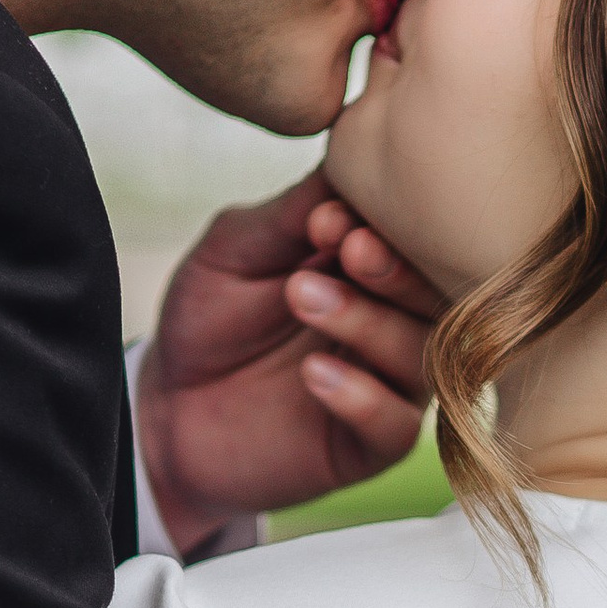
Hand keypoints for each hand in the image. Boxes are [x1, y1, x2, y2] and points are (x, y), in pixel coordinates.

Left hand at [135, 171, 440, 557]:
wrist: (169, 410)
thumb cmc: (209, 320)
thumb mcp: (236, 251)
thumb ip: (290, 215)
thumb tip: (348, 162)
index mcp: (375, 269)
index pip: (412, 239)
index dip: (385, 225)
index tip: (328, 218)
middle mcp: (397, 322)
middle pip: (437, 295)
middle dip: (396, 270)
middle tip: (349, 250)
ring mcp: (389, 384)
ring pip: (422, 355)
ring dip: (368, 323)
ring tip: (304, 298)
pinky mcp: (371, 446)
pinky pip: (395, 425)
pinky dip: (361, 397)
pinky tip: (314, 375)